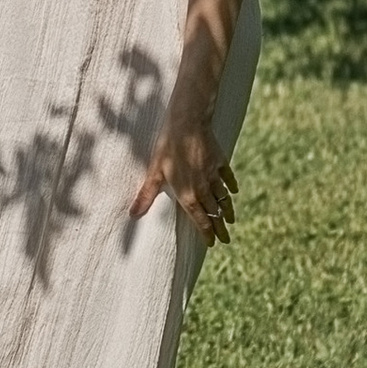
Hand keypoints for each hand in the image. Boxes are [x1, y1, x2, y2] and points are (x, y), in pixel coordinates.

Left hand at [131, 111, 234, 244]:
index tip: (211, 244)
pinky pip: (228, 179)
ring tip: (231, 220)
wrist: (188, 123)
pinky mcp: (220, 162)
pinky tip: (233, 192)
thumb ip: (146, 195)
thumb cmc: (167, 147)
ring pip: (223, 199)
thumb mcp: (154, 171)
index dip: (206, 234)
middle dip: (220, 228)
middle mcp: (203, 189)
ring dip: (227, 211)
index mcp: (188, 195)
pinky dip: (231, 187)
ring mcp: (214, 176)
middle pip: (214, 213)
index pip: (200, 221)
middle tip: (225, 240)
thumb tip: (132, 214)